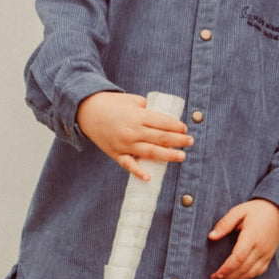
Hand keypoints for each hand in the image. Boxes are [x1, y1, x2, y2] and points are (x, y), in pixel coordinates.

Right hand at [77, 91, 191, 179]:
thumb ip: (148, 109)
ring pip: (150, 152)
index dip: (176, 126)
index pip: (163, 122)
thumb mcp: (133, 101)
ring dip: (168, 155)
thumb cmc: (112, 104)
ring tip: (182, 156)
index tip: (185, 129)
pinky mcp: (116, 153)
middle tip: (191, 141)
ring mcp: (125, 144)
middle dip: (178, 140)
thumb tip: (164, 120)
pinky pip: (129, 164)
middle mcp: (133, 131)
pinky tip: (149, 177)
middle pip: (161, 137)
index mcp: (138, 116)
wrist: (87, 111)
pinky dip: (138, 172)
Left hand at [208, 200, 278, 278]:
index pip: (238, 258)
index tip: (216, 274)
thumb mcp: (238, 211)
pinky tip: (237, 276)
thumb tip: (212, 236)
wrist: (278, 210)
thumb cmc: (258, 210)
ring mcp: (267, 253)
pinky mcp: (269, 256)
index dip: (226, 269)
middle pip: (243, 268)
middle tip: (215, 278)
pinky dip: (247, 277)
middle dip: (228, 276)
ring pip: (251, 273)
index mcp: (252, 236)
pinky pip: (259, 271)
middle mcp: (261, 247)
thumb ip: (224, 224)